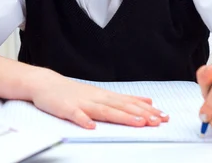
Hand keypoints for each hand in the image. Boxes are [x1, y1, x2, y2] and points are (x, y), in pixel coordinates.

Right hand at [30, 69, 168, 128]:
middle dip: (141, 115)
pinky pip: (76, 115)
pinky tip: (91, 127)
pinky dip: (84, 120)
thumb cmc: (74, 92)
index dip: (147, 110)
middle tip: (158, 121)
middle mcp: (97, 98)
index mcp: (106, 96)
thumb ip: (123, 99)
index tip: (163, 117)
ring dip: (122, 117)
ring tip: (138, 124)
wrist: (47, 84)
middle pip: (122, 107)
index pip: (130, 103)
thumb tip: (148, 102)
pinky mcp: (66, 109)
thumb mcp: (102, 94)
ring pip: (104, 111)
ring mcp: (82, 103)